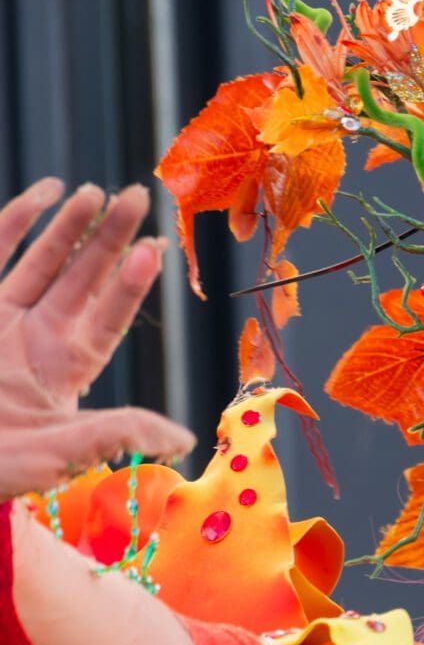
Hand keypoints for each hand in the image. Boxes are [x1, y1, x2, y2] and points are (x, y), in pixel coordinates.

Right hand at [0, 179, 195, 499]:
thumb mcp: (61, 453)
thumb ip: (119, 433)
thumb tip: (184, 440)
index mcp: (65, 371)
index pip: (109, 319)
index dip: (131, 284)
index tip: (155, 248)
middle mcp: (37, 340)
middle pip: (84, 280)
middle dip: (111, 240)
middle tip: (138, 196)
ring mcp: (2, 321)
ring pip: (42, 261)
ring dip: (70, 225)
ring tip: (98, 191)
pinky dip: (17, 221)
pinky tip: (44, 192)